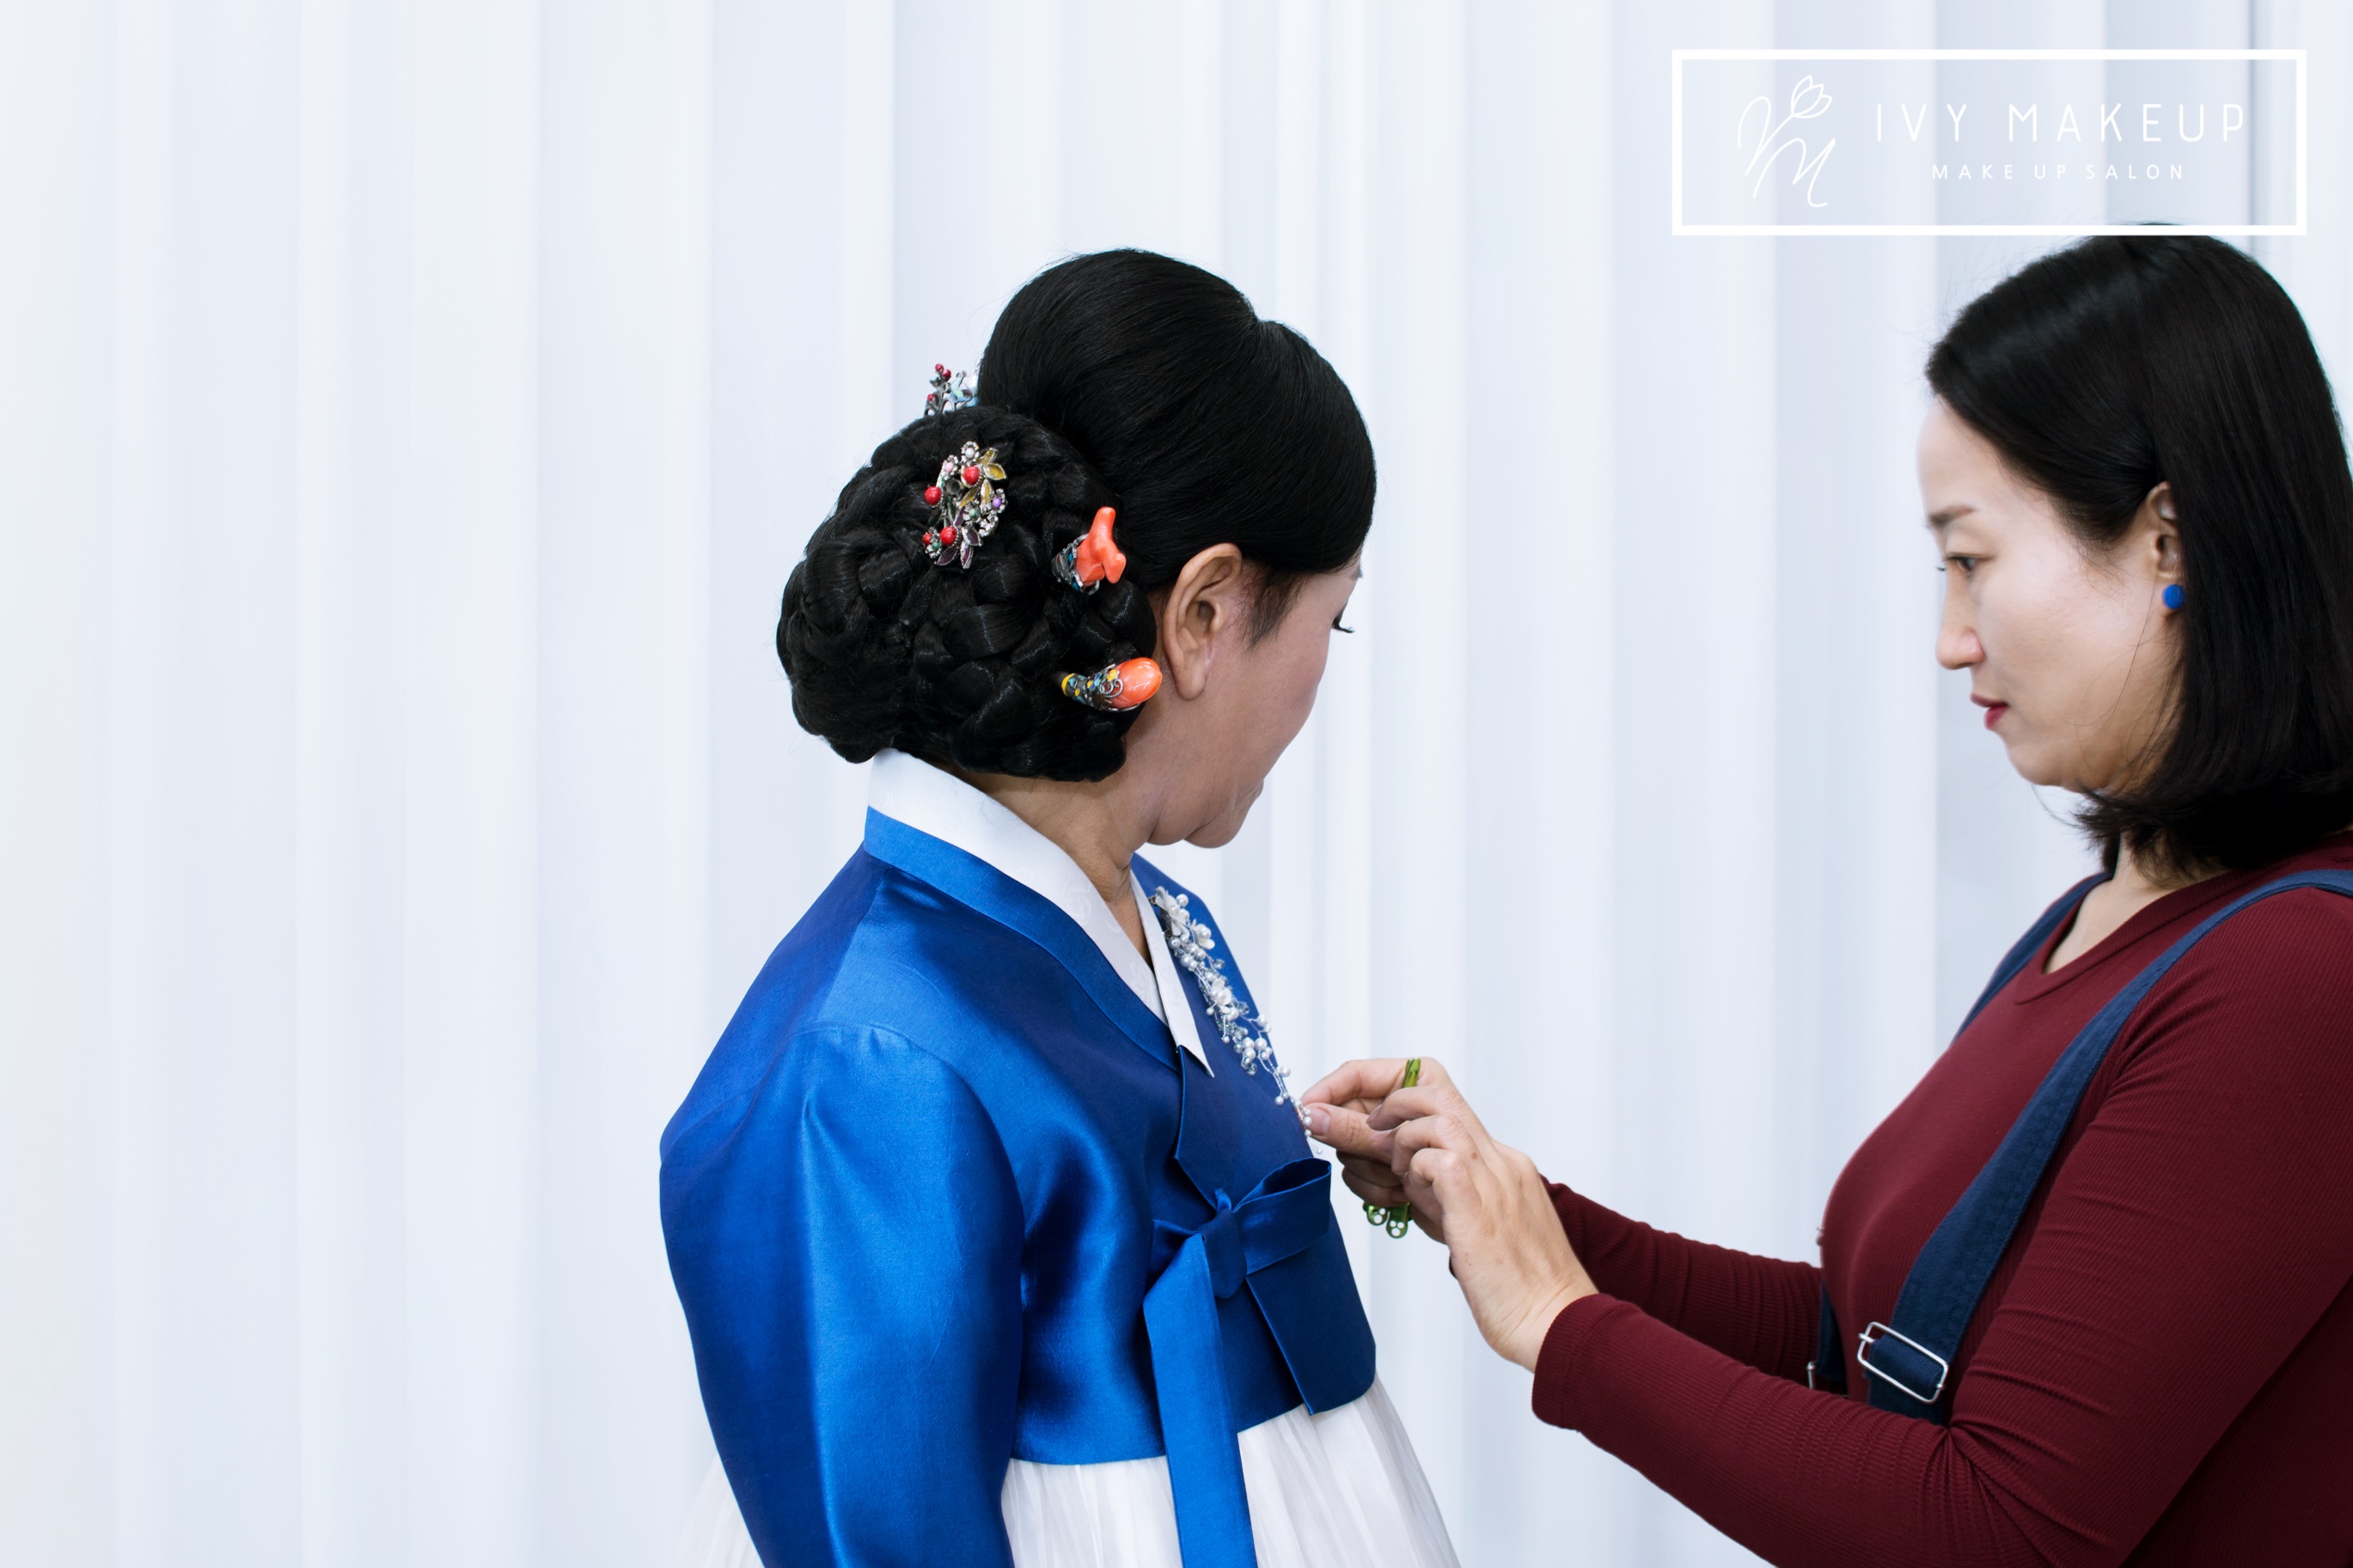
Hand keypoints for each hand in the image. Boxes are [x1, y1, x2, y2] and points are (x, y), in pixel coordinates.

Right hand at [1300, 1058, 1449, 1240]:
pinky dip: (1376, 1187)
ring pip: (1352, 1147)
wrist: (1483, 1240)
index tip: (1304, 1112)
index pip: (1358, 1074)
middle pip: (1350, 1114)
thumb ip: (1355, 1129)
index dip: (1327, 1092)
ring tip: (1399, 1184)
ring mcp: (1398, 1135)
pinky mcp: (1392, 1164)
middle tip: (1379, 1161)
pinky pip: (1360, 1171)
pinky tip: (1398, 1196)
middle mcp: (1409, 1104)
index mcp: (1421, 1080)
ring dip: (1371, 1171)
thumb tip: (1313, 1114)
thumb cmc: (1466, 1190)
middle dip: (1358, 1144)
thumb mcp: (1403, 1149)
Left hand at [1373, 1067, 1594, 1370]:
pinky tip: (1413, 1197)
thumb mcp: (1477, 1231)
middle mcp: (1500, 1162)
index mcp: (1502, 1165)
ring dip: (1398, 1137)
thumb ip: (1445, 1200)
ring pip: (1435, 1114)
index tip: (1371, 1119)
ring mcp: (1493, 1179)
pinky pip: (1437, 1157)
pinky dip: (1412, 1170)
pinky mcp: (1478, 1204)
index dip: (1399, 1099)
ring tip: (1395, 1175)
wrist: (1559, 1324)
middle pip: (1436, 1089)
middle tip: (1365, 1129)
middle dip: (1387, 1099)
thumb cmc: (1520, 1293)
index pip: (1446, 1102)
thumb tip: (1405, 1184)